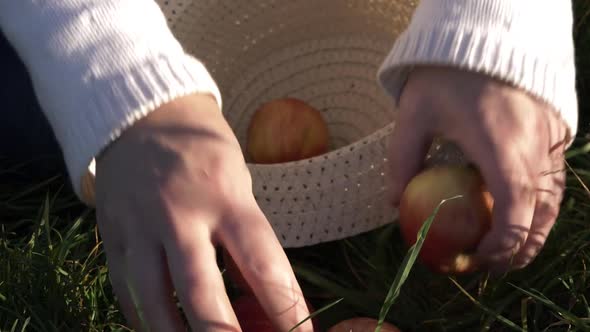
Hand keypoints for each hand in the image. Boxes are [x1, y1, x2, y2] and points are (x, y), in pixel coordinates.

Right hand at [94, 94, 312, 330]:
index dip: (285, 309)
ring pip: (153, 301)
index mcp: (226, 198)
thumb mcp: (238, 185)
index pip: (263, 264)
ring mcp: (141, 227)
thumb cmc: (205, 154)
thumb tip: (257, 301)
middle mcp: (182, 215)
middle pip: (202, 293)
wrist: (143, 117)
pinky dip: (144, 319)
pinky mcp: (112, 235)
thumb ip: (243, 242)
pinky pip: (125, 291)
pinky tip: (162, 329)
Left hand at [389, 66, 569, 272]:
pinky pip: (554, 179)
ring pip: (553, 201)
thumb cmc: (447, 74)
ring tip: (506, 247)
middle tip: (492, 266)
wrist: (487, 33)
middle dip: (520, 250)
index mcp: (502, 150)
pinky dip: (540, 203)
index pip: (514, 215)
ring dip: (533, 230)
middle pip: (541, 217)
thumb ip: (401, 161)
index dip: (501, 248)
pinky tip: (517, 210)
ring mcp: (551, 140)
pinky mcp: (557, 131)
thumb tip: (393, 203)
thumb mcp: (413, 115)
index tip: (476, 260)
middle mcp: (536, 150)